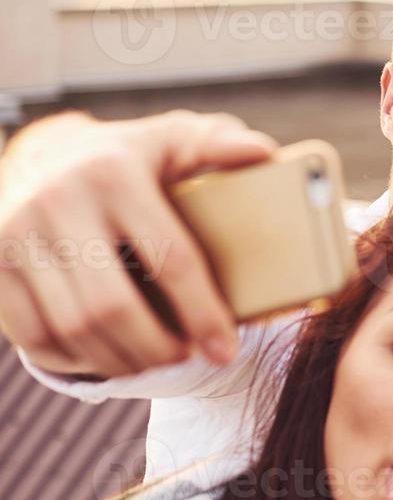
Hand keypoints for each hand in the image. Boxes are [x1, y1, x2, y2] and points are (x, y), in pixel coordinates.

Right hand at [0, 110, 275, 376]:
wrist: (44, 154)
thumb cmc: (130, 158)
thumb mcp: (175, 138)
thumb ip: (220, 145)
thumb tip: (263, 154)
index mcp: (115, 172)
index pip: (170, 259)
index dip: (203, 314)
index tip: (225, 351)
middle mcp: (59, 201)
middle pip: (114, 307)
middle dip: (158, 348)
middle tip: (186, 357)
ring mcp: (18, 234)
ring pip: (74, 329)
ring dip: (122, 361)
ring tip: (155, 360)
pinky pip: (34, 335)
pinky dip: (75, 359)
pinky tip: (109, 356)